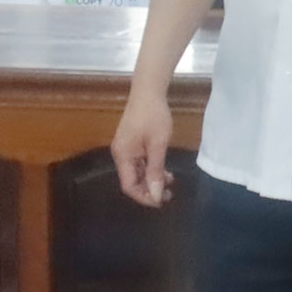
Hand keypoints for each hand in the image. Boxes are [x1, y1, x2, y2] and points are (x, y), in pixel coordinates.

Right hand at [111, 89, 175, 206]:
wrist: (148, 91)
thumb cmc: (154, 116)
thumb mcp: (158, 144)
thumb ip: (156, 171)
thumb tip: (156, 195)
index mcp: (123, 156)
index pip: (129, 186)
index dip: (144, 197)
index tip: (162, 201)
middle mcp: (120, 154)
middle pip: (132, 181)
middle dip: (149, 189)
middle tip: (169, 194)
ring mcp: (125, 148)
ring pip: (137, 173)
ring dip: (152, 179)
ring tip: (171, 181)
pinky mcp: (131, 143)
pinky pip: (139, 163)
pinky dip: (151, 169)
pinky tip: (164, 170)